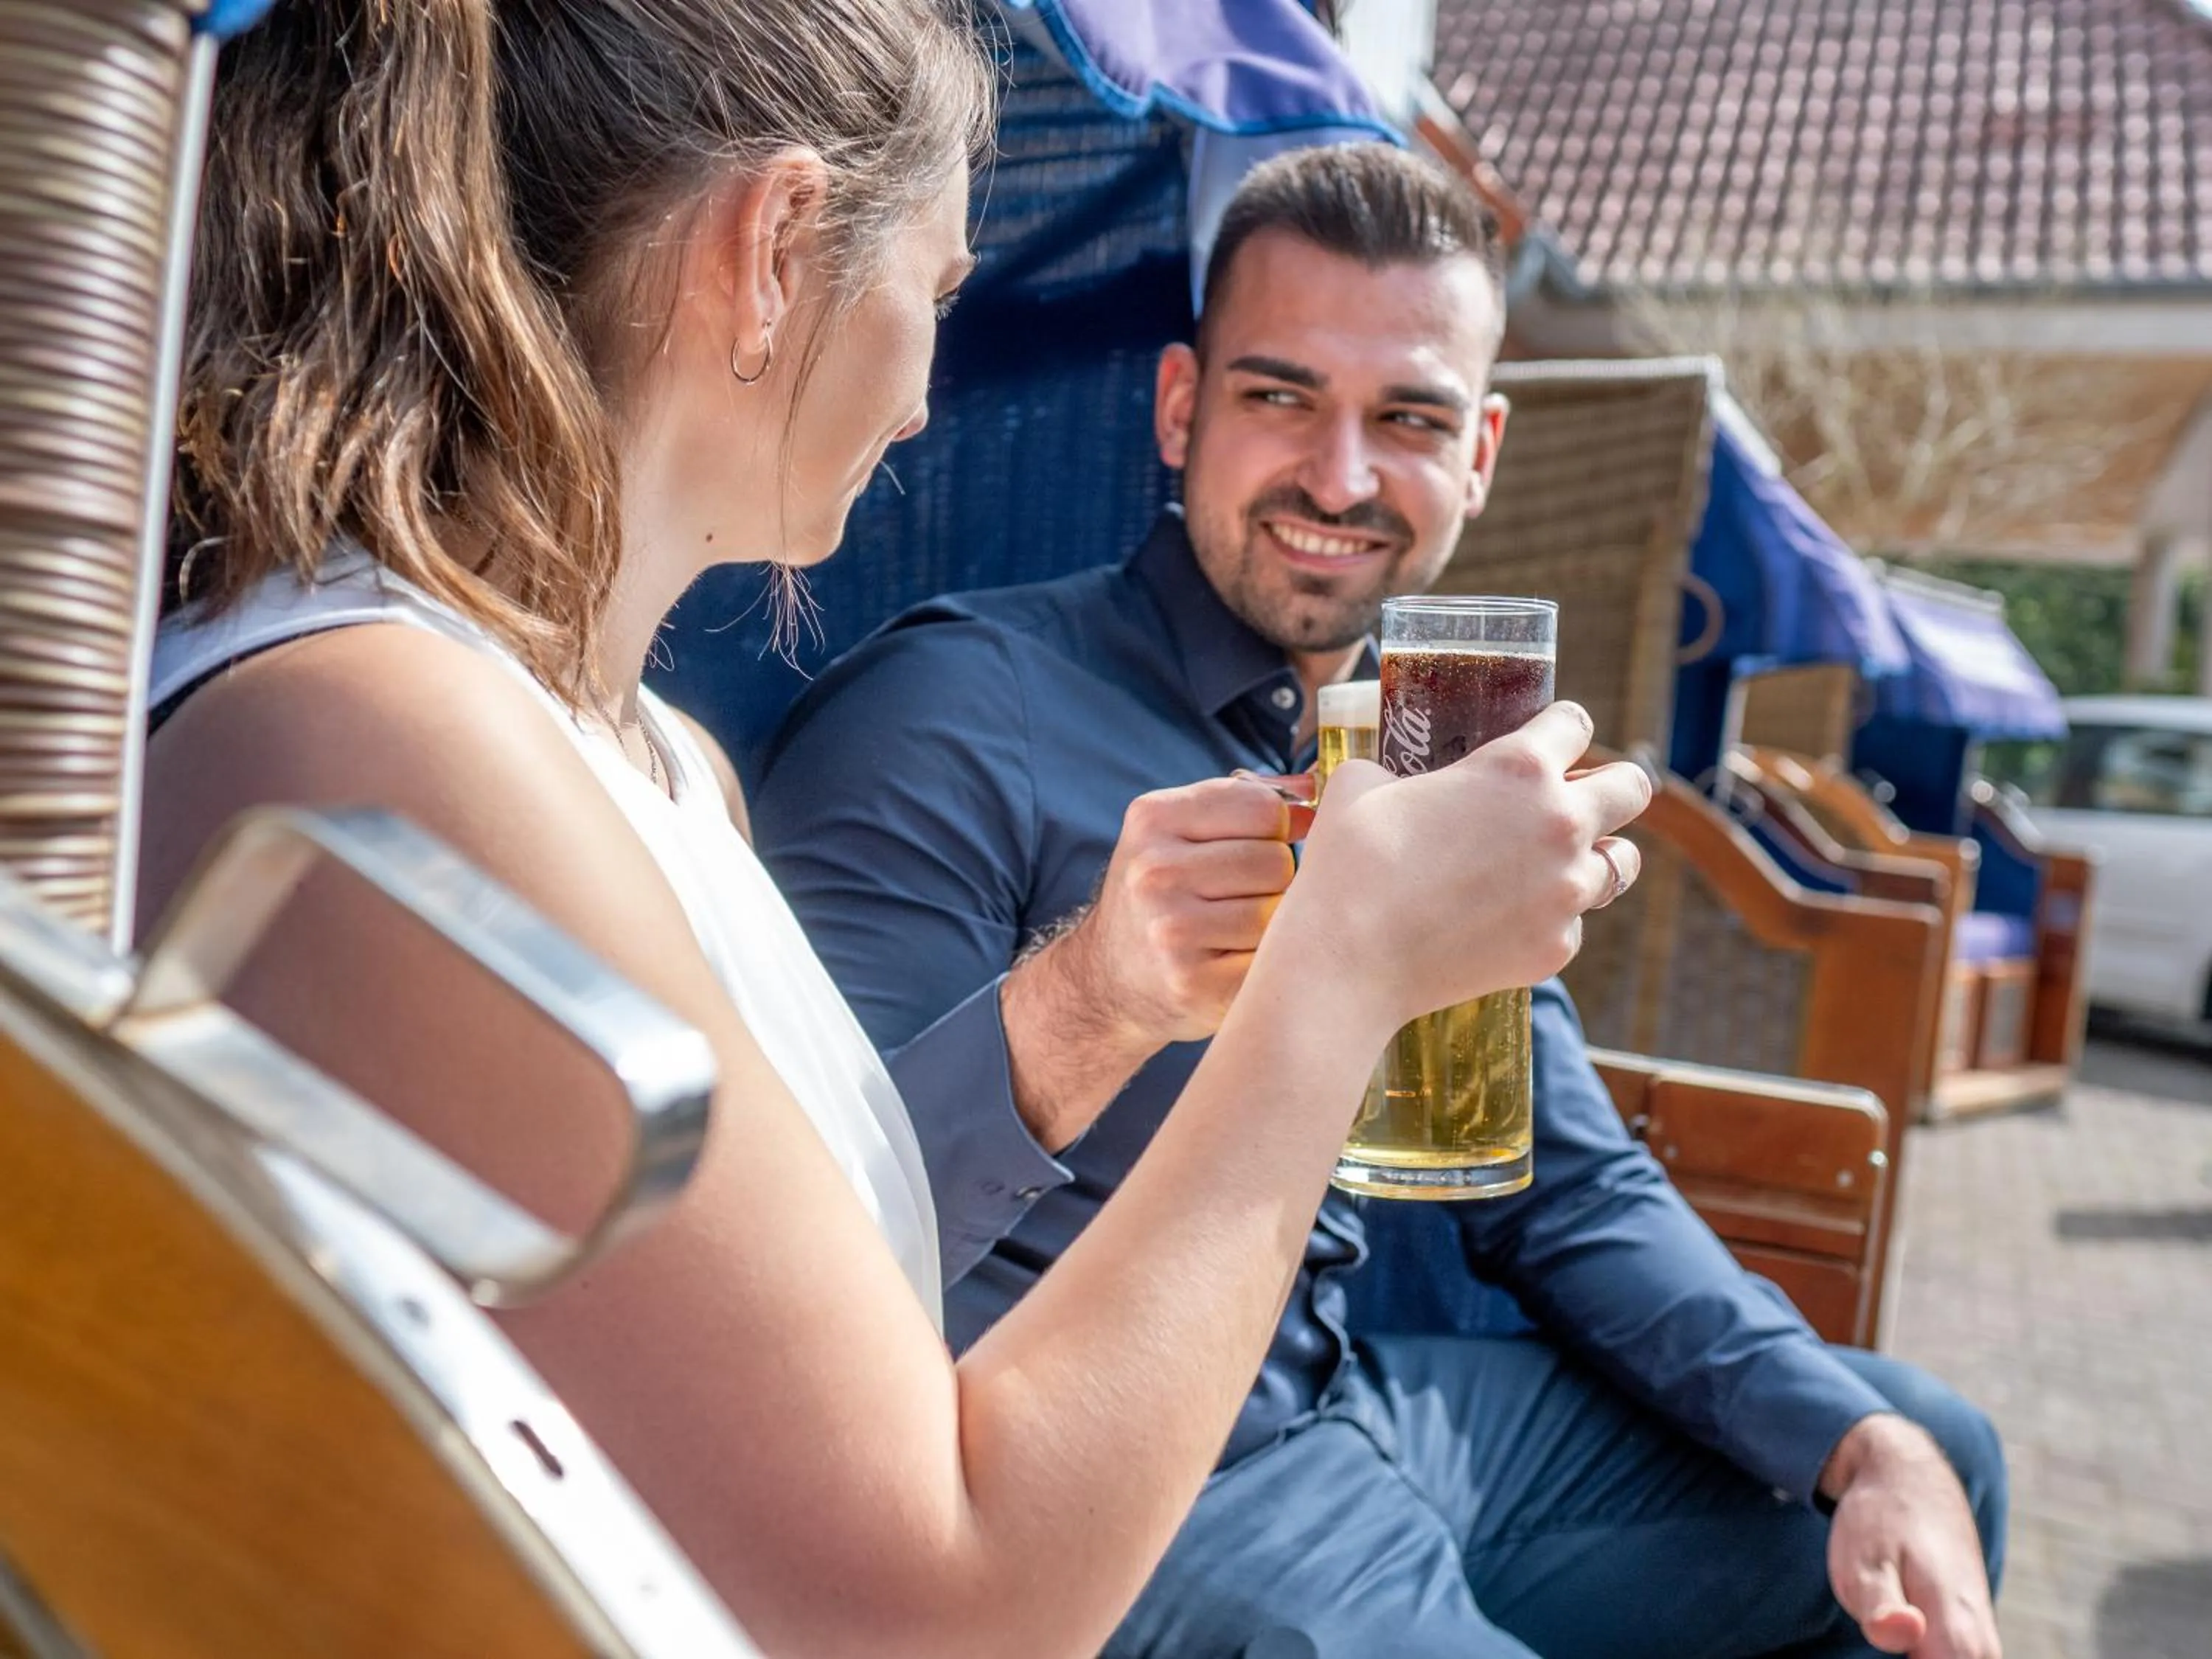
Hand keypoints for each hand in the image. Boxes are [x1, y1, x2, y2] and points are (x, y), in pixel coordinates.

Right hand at [1066, 774, 1309, 1047]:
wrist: (1106, 982)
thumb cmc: (1160, 898)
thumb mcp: (1178, 834)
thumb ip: (1245, 802)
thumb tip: (1313, 789)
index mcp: (1152, 819)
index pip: (1264, 807)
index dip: (1273, 829)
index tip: (1253, 848)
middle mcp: (1154, 872)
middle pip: (1276, 861)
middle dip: (1273, 880)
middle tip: (1239, 898)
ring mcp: (1172, 930)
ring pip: (1278, 911)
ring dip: (1272, 924)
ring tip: (1236, 931)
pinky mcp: (1195, 983)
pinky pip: (1272, 960)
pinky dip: (1267, 963)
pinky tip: (1235, 963)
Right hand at [1288, 702, 1649, 1026]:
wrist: (1348, 959)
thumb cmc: (1350, 862)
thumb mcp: (1362, 782)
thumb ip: (1399, 768)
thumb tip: (1396, 777)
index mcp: (1519, 767)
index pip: (1575, 724)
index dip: (1556, 730)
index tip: (1543, 743)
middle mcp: (1561, 824)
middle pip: (1632, 788)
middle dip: (1608, 788)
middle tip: (1571, 800)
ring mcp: (1567, 892)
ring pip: (1621, 863)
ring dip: (1595, 855)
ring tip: (1551, 865)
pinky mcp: (1556, 948)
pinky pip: (1573, 923)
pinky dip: (1547, 918)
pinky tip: (1503, 920)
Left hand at [1821, 1415, 2000, 1657]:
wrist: (1912, 1479)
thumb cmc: (1881, 1520)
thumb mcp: (1862, 1557)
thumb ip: (1879, 1604)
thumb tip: (1903, 1635)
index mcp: (1955, 1630)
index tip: (1902, 1654)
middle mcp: (1980, 1642)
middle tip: (1890, 1643)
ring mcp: (1981, 1641)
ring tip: (1903, 1643)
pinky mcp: (1969, 1638)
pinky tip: (1909, 1645)